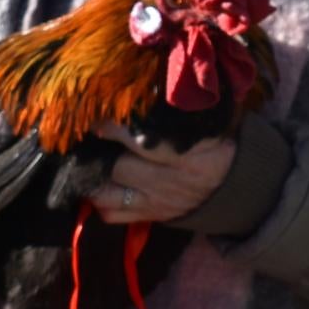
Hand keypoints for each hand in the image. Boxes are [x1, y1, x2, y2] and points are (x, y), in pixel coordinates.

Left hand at [87, 123, 236, 226]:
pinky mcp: (148, 216)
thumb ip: (174, 116)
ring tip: (84, 160)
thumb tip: (140, 92)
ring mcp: (154, 202)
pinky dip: (99, 201)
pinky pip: (112, 216)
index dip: (113, 130)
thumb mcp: (202, 128)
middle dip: (94, 153)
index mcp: (184, 156)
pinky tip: (98, 183)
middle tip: (80, 137)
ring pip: (107, 196)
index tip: (97, 116)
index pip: (141, 143)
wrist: (227, 185)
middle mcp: (166, 182)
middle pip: (118, 169)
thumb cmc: (211, 146)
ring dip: (91, 178)